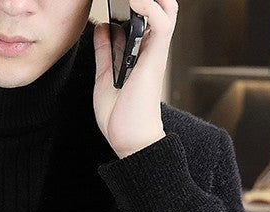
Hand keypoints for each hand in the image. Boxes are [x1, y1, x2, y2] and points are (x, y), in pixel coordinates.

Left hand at [92, 0, 178, 157]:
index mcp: (140, 52)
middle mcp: (151, 49)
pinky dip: (149, 6)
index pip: (146, 14)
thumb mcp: (104, 77)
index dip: (136, 3)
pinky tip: (134, 2)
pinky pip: (162, 22)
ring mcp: (155, 52)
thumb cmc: (120, 116)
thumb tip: (102, 27)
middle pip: (162, 7)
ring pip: (167, 8)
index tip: (115, 1)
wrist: (129, 140)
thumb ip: (104, 52)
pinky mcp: (155, 58)